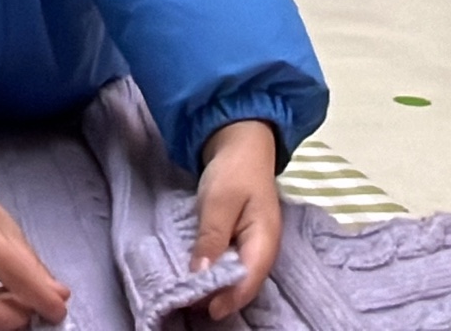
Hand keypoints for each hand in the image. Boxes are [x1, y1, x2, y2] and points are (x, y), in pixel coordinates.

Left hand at [191, 121, 282, 320]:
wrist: (242, 143)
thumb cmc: (234, 169)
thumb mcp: (219, 201)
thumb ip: (212, 237)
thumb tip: (201, 274)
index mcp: (264, 240)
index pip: (248, 282)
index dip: (226, 298)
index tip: (201, 308)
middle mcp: (263, 249)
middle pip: (243, 285)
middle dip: (218, 297)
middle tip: (186, 303)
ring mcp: (253, 246)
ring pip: (236, 278)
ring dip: (215, 287)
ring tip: (187, 295)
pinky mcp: (241, 241)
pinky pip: (230, 266)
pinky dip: (214, 273)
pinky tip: (197, 277)